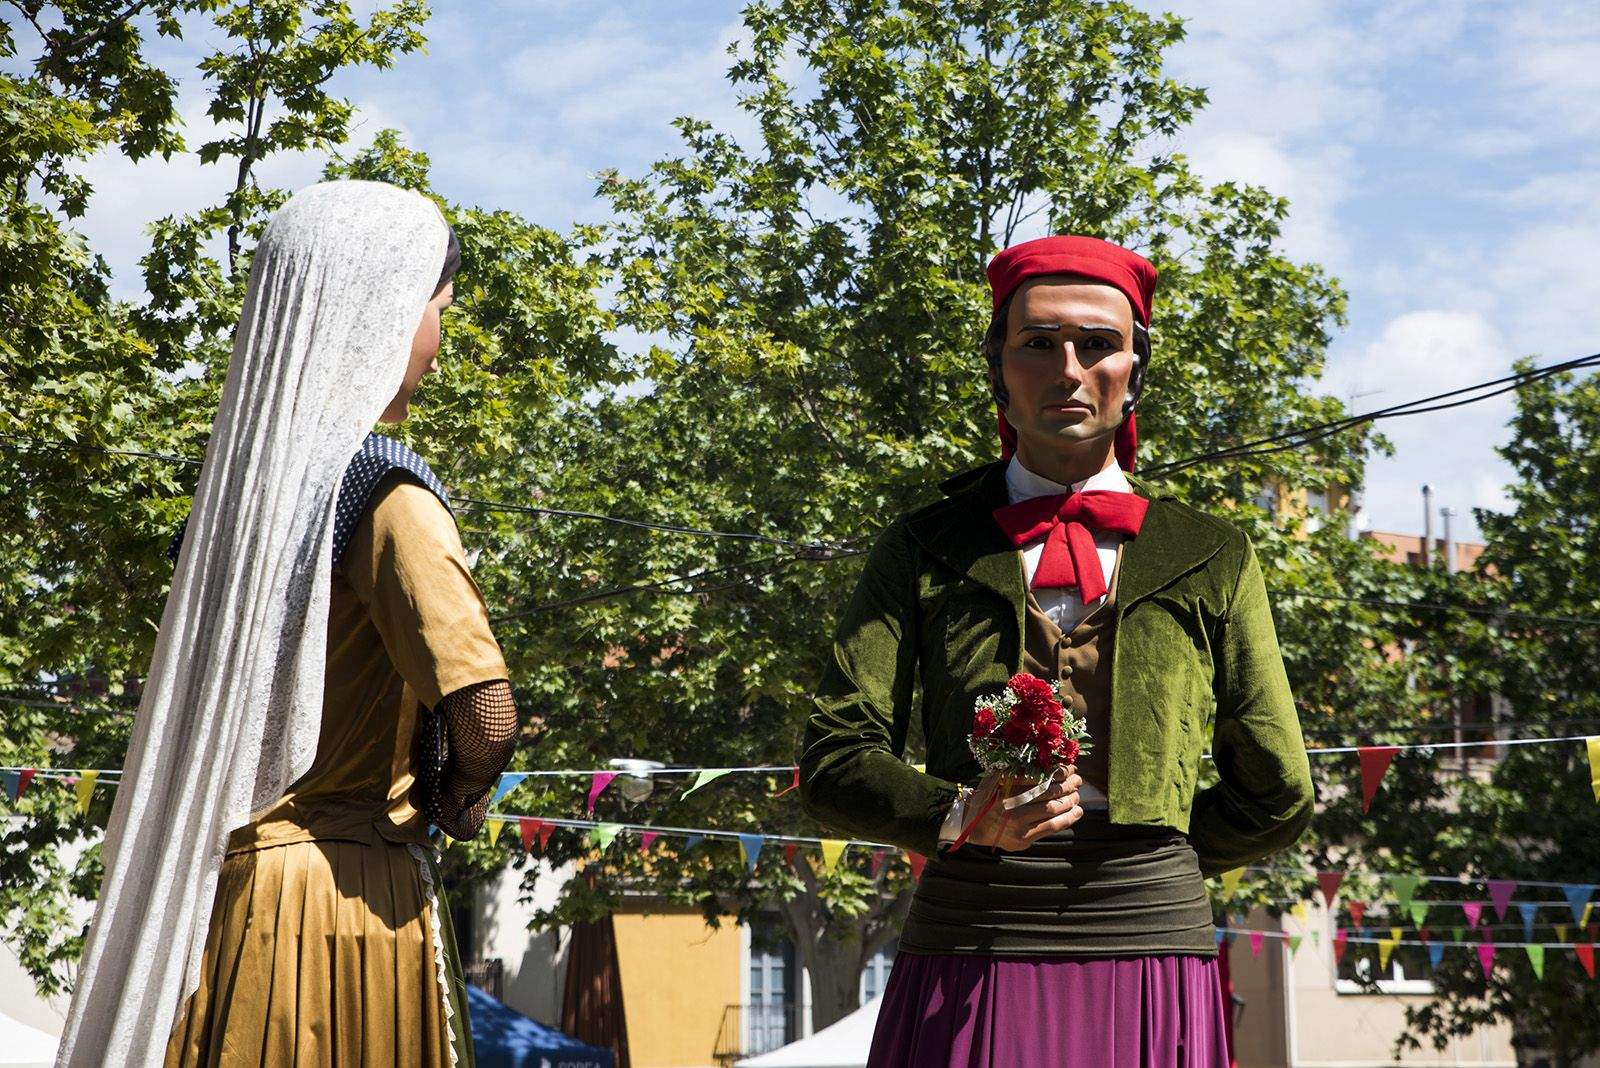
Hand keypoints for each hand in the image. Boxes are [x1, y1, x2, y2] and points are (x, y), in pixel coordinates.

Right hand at [960, 765, 1082, 850]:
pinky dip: (1067, 819)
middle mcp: (1011, 806)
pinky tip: (1076, 812)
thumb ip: (1017, 770)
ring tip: (1077, 796)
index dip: (1059, 772)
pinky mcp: (1024, 839)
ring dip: (1071, 802)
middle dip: (1068, 786)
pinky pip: (1051, 828)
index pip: (1040, 778)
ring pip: (1053, 812)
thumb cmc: (988, 799)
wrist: (974, 828)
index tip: (1070, 768)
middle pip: (1049, 794)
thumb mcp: (996, 778)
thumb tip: (1051, 762)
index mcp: (1004, 787)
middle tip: (1078, 780)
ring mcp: (1018, 825)